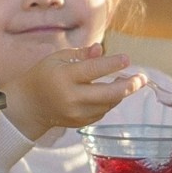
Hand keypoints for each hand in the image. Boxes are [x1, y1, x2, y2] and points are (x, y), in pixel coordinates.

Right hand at [3, 41, 148, 135]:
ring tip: (127, 82)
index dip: (112, 64)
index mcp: (64, 77)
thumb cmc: (43, 76)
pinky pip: (102, 111)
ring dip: (120, 93)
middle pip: (108, 93)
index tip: (127, 59)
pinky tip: (110, 93)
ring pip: (108, 104)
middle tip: (142, 78)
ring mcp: (77, 113)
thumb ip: (81, 55)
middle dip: (129, 86)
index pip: (93, 70)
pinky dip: (109, 101)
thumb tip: (101, 50)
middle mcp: (72, 97)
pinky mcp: (80, 122)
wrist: (29, 105)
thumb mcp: (57, 58)